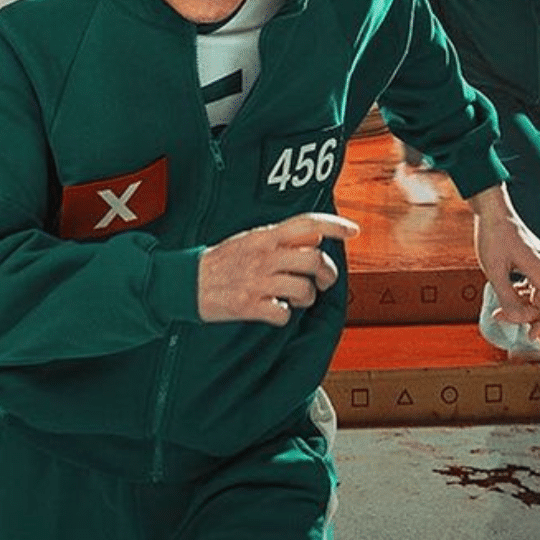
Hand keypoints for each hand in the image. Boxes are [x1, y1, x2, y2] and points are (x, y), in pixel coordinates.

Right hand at [197, 213, 360, 325]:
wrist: (185, 282)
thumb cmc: (220, 262)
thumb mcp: (249, 239)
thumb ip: (280, 239)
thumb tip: (314, 238)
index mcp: (265, 236)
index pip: (306, 223)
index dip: (334, 225)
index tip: (353, 230)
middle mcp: (264, 255)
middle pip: (313, 259)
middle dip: (327, 274)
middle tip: (324, 281)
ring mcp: (257, 281)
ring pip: (303, 289)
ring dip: (308, 298)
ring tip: (298, 299)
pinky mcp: (249, 305)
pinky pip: (282, 314)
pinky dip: (284, 316)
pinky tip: (275, 311)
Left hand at [467, 186, 539, 338]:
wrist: (493, 210)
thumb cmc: (493, 236)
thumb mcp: (495, 271)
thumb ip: (507, 297)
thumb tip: (517, 318)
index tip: (528, 334)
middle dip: (525, 313)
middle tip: (500, 314)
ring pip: (538, 293)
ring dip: (521, 303)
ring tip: (499, 304)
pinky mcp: (533, 257)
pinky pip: (533, 282)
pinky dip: (521, 291)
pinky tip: (506, 290)